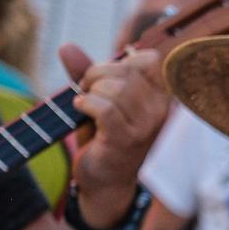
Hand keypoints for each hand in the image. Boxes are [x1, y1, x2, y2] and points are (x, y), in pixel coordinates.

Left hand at [60, 44, 168, 225]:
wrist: (105, 183)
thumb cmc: (106, 139)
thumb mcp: (100, 100)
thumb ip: (86, 72)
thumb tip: (66, 47)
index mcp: (162, 97)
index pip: (148, 60)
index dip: (120, 63)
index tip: (106, 80)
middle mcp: (161, 111)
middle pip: (126, 70)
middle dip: (97, 75)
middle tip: (86, 92)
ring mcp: (146, 127)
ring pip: (115, 88)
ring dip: (90, 91)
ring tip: (84, 105)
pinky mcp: (125, 140)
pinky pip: (104, 108)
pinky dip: (85, 104)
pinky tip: (80, 111)